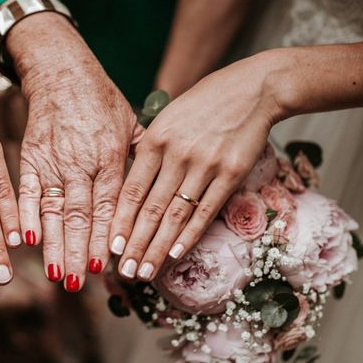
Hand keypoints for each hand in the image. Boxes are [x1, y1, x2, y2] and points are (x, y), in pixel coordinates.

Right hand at [6, 13, 137, 291]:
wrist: (61, 71)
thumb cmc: (101, 100)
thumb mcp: (131, 124)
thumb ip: (140, 162)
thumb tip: (158, 195)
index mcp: (109, 157)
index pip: (109, 207)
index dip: (106, 239)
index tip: (106, 270)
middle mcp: (80, 163)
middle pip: (80, 216)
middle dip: (79, 253)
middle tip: (79, 285)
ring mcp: (52, 162)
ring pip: (53, 211)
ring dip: (54, 245)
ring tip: (57, 275)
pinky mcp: (30, 158)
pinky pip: (25, 191)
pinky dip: (24, 215)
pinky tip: (27, 241)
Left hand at [110, 52, 282, 280]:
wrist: (253, 89)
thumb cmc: (204, 104)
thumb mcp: (168, 118)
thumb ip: (149, 150)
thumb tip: (131, 190)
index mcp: (155, 139)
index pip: (132, 191)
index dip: (119, 222)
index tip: (110, 248)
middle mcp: (177, 154)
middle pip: (151, 209)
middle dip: (135, 245)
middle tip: (123, 273)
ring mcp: (205, 164)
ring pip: (175, 215)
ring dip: (158, 248)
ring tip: (145, 273)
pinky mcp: (231, 173)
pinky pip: (206, 211)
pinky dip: (189, 236)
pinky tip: (175, 256)